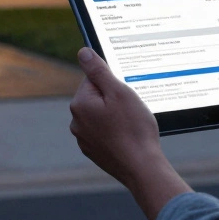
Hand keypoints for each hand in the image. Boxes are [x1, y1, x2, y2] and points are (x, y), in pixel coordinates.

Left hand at [69, 48, 190, 219]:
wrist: (142, 168)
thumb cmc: (134, 128)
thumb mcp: (118, 92)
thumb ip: (98, 70)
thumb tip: (83, 52)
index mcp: (80, 104)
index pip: (94, 78)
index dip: (113, 83)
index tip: (125, 94)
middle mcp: (76, 122)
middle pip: (97, 97)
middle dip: (113, 99)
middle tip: (131, 111)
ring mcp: (84, 138)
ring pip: (101, 115)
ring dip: (114, 116)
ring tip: (131, 126)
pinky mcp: (94, 151)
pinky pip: (104, 132)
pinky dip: (115, 132)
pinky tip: (128, 138)